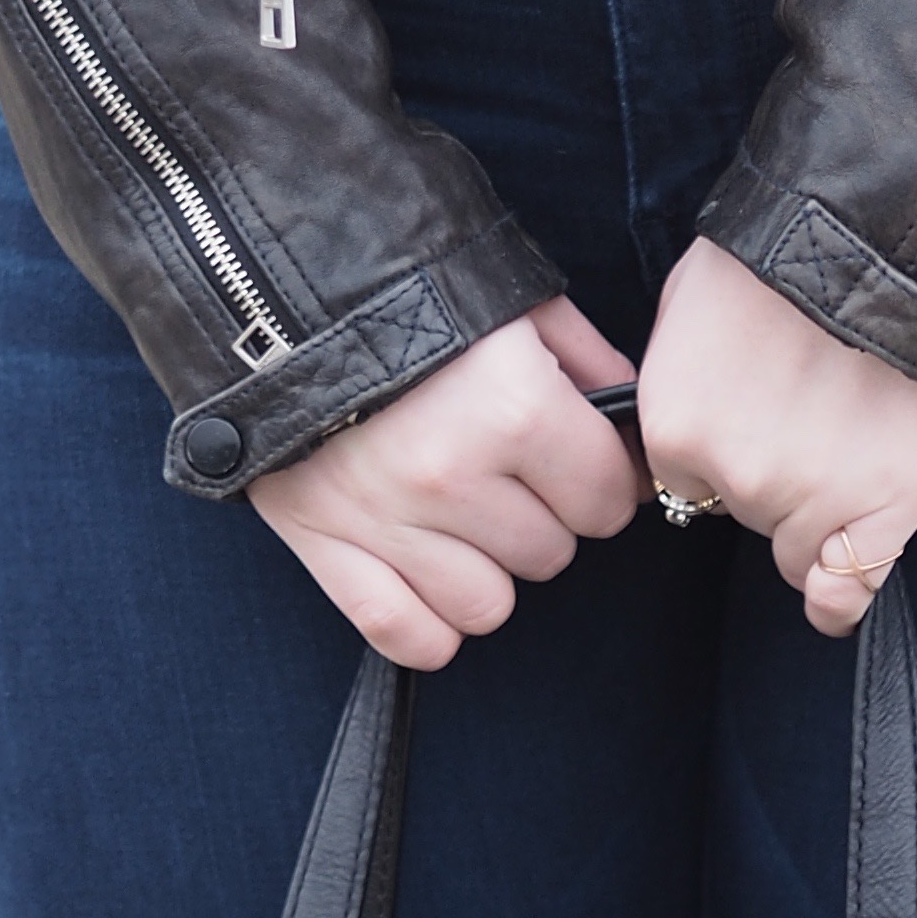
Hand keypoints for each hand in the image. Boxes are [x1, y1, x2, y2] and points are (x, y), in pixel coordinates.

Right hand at [251, 300, 643, 668]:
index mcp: (514, 408)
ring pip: (488, 606)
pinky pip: (407, 636)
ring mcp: (386, 520)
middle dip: (546, 515)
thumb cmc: (415, 287)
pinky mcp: (325, 545)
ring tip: (466, 511)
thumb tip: (636, 430)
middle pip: (551, 554)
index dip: (607, 479)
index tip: (586, 461)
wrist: (280, 282)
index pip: (608, 501)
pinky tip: (430, 570)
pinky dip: (429, 621)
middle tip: (513, 470)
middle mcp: (454, 475)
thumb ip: (592, 364)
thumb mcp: (520, 304)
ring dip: (489, 568)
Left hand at [635, 237, 916, 636]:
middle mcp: (734, 476)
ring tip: (849, 432)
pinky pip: (846, 590)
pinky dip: (843, 587)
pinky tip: (838, 585)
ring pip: (796, 548)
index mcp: (674, 427)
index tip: (751, 412)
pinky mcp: (883, 512)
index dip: (720, 447)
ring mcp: (811, 500)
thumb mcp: (690, 298)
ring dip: (815, 507)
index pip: (683, 479)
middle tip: (809, 404)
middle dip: (770, 467)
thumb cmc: (785, 254)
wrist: (885, 236)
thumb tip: (674, 424)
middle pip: (743, 510)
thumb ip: (675, 378)